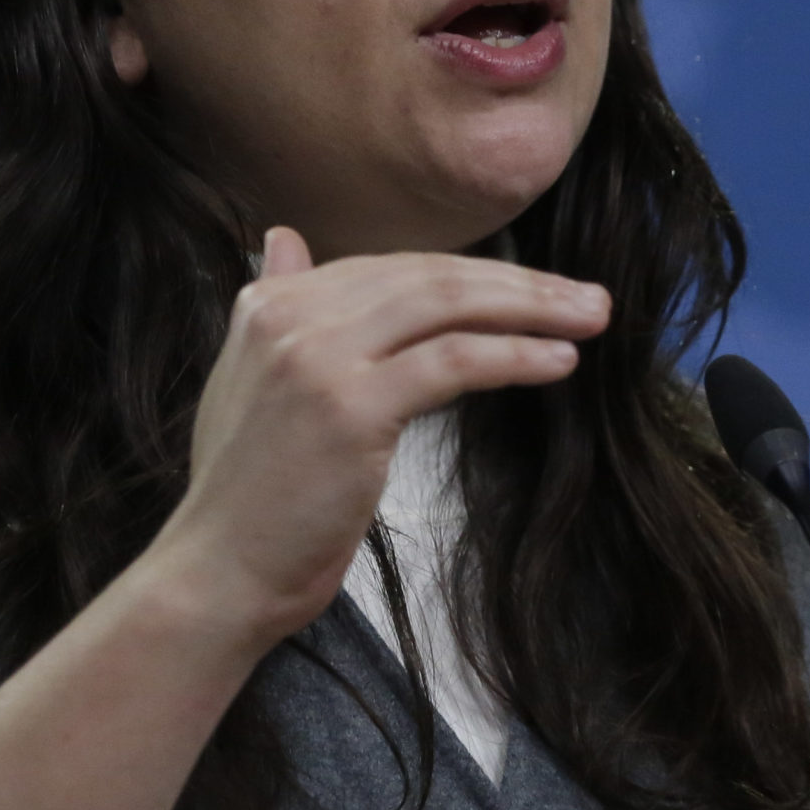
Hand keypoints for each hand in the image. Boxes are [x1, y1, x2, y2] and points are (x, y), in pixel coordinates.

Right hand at [148, 226, 610, 643]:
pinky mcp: (351, 404)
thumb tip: (287, 238)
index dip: (473, 275)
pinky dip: (515, 356)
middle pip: (430, 278)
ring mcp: (317, 355)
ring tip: (590, 320)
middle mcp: (289, 314)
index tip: (535, 288)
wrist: (219, 571)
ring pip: (448, 308)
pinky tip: (558, 362)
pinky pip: (454, 362)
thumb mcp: (252, 382)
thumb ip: (281, 307)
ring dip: (532, 309)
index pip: (395, 268)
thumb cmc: (253, 494)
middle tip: (587, 297)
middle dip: (519, 284)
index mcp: (269, 301)